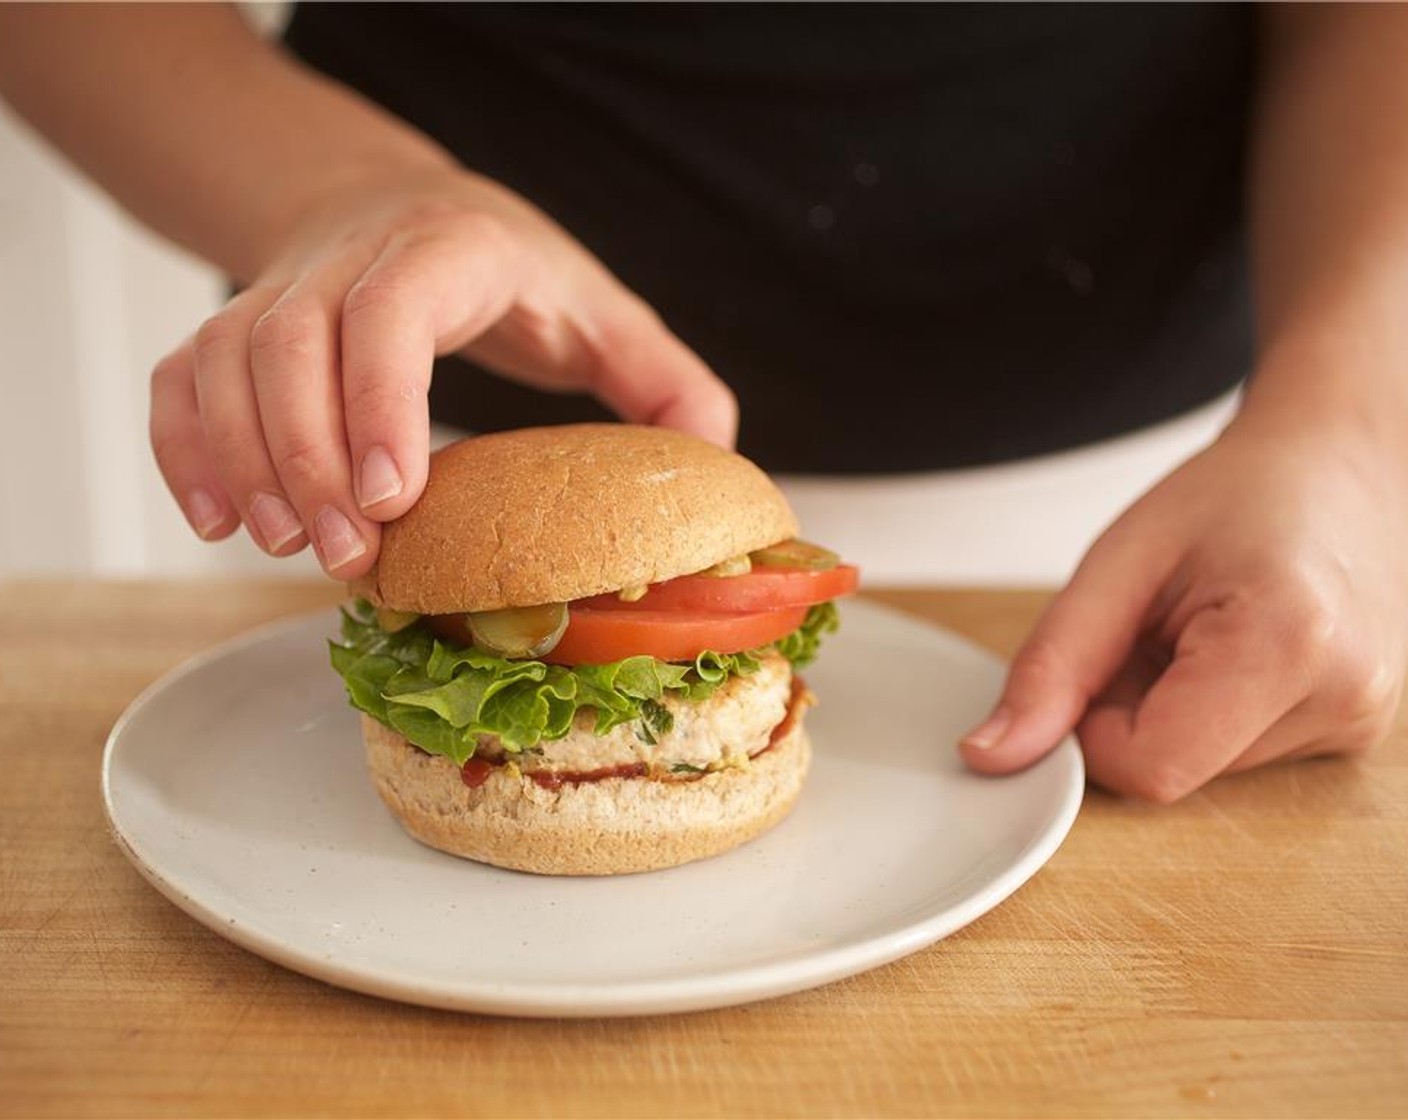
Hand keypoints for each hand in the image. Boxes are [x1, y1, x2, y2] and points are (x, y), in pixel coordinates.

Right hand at [148, 168, 736, 577]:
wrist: (398, 204)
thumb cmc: (509, 270)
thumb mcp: (599, 308)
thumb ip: (664, 379)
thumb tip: (719, 460)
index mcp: (453, 251)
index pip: (392, 311)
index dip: (382, 399)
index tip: (397, 498)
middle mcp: (350, 260)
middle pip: (291, 344)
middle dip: (308, 459)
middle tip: (346, 558)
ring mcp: (282, 289)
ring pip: (224, 360)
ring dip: (243, 462)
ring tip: (286, 548)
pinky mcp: (238, 326)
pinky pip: (182, 378)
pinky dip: (185, 448)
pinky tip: (219, 519)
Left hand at [959, 407, 1407, 800]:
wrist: (1332, 466)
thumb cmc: (1235, 495)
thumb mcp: (1119, 562)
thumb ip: (1051, 666)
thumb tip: (993, 754)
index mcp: (1287, 643)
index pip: (1148, 767)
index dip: (1093, 728)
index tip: (1099, 661)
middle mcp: (1343, 696)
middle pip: (1174, 770)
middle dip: (1133, 711)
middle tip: (1159, 628)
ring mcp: (1358, 722)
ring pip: (1201, 768)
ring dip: (1171, 710)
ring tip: (1202, 629)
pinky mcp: (1353, 733)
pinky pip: (1236, 754)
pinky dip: (1209, 712)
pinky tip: (1231, 650)